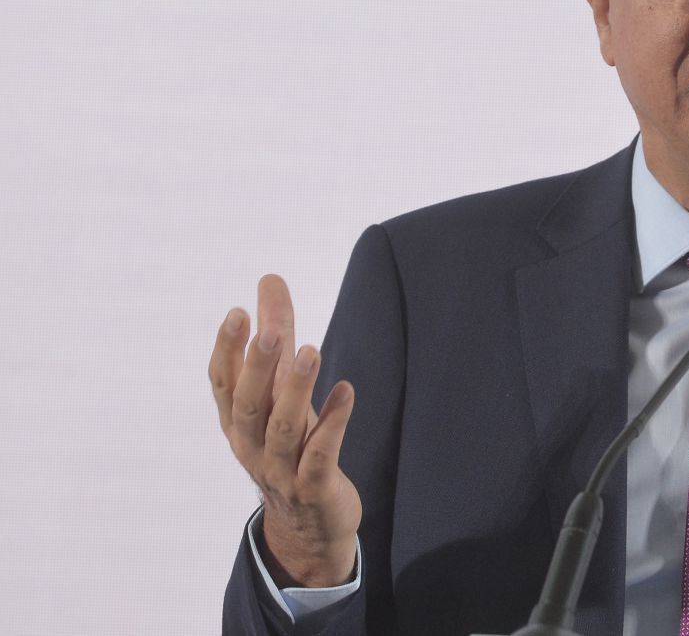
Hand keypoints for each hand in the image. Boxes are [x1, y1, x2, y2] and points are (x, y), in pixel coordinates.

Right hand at [209, 274, 361, 587]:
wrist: (308, 526)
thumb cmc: (292, 444)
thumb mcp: (281, 391)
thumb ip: (277, 334)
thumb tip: (269, 279)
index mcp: (238, 423)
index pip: (224, 384)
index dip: (227, 351)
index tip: (237, 312)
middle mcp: (252, 446)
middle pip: (249, 405)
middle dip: (257, 368)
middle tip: (272, 331)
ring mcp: (281, 471)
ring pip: (283, 429)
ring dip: (296, 390)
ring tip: (311, 350)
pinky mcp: (315, 489)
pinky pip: (321, 456)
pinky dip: (333, 424)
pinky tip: (347, 391)